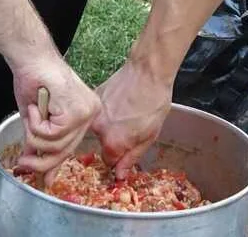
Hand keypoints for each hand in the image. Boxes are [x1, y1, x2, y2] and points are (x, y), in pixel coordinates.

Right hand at [10, 56, 100, 183]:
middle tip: (22, 163)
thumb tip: (31, 161)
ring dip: (34, 134)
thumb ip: (38, 140)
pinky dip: (36, 123)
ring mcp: (86, 112)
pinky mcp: (76, 112)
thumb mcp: (36, 118)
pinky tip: (36, 106)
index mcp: (85, 112)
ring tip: (31, 113)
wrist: (32, 58)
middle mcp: (91, 112)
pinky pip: (51, 134)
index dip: (55, 164)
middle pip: (66, 151)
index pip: (72, 146)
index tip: (44, 178)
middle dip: (41, 161)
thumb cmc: (33, 80)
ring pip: (57, 145)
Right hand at [90, 62, 172, 179]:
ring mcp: (93, 112)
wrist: (148, 71)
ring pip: (100, 128)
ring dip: (110, 125)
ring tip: (127, 113)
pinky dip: (107, 112)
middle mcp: (98, 130)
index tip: (127, 149)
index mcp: (112, 143)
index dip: (120, 158)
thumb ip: (131, 158)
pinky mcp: (93, 98)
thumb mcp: (149, 136)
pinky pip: (98, 113)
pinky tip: (120, 103)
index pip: (109, 162)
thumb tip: (119, 175)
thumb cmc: (154, 102)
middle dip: (115, 140)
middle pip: (103, 144)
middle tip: (131, 127)